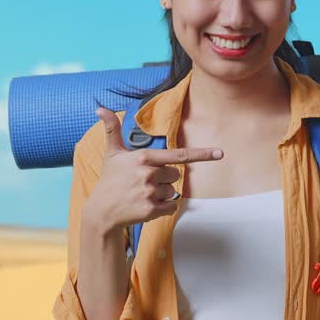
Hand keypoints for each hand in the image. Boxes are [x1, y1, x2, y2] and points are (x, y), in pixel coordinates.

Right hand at [83, 108, 224, 233]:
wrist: (101, 211)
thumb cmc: (110, 180)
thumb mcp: (112, 153)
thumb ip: (112, 129)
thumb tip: (100, 108)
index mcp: (143, 157)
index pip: (178, 155)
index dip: (201, 154)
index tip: (219, 153)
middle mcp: (148, 174)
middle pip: (176, 175)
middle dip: (165, 179)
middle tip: (145, 182)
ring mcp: (149, 193)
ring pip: (173, 192)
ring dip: (162, 194)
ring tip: (142, 195)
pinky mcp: (151, 210)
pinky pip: (171, 207)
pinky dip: (163, 208)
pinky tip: (146, 205)